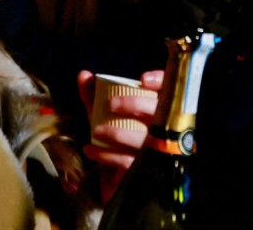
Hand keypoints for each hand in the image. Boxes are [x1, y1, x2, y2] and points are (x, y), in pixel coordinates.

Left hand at [78, 69, 161, 202]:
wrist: (114, 179)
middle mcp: (164, 131)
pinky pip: (126, 161)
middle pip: (160, 113)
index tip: (142, 80)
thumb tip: (84, 74)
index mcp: (158, 112)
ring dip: (118, 133)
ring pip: (144, 139)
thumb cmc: (114, 139)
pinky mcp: (145, 171)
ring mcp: (157, 152)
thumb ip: (93, 96)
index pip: (168, 92)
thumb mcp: (102, 116)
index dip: (161, 83)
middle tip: (112, 105)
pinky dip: (106, 154)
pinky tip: (90, 149)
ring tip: (97, 131)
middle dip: (136, 105)